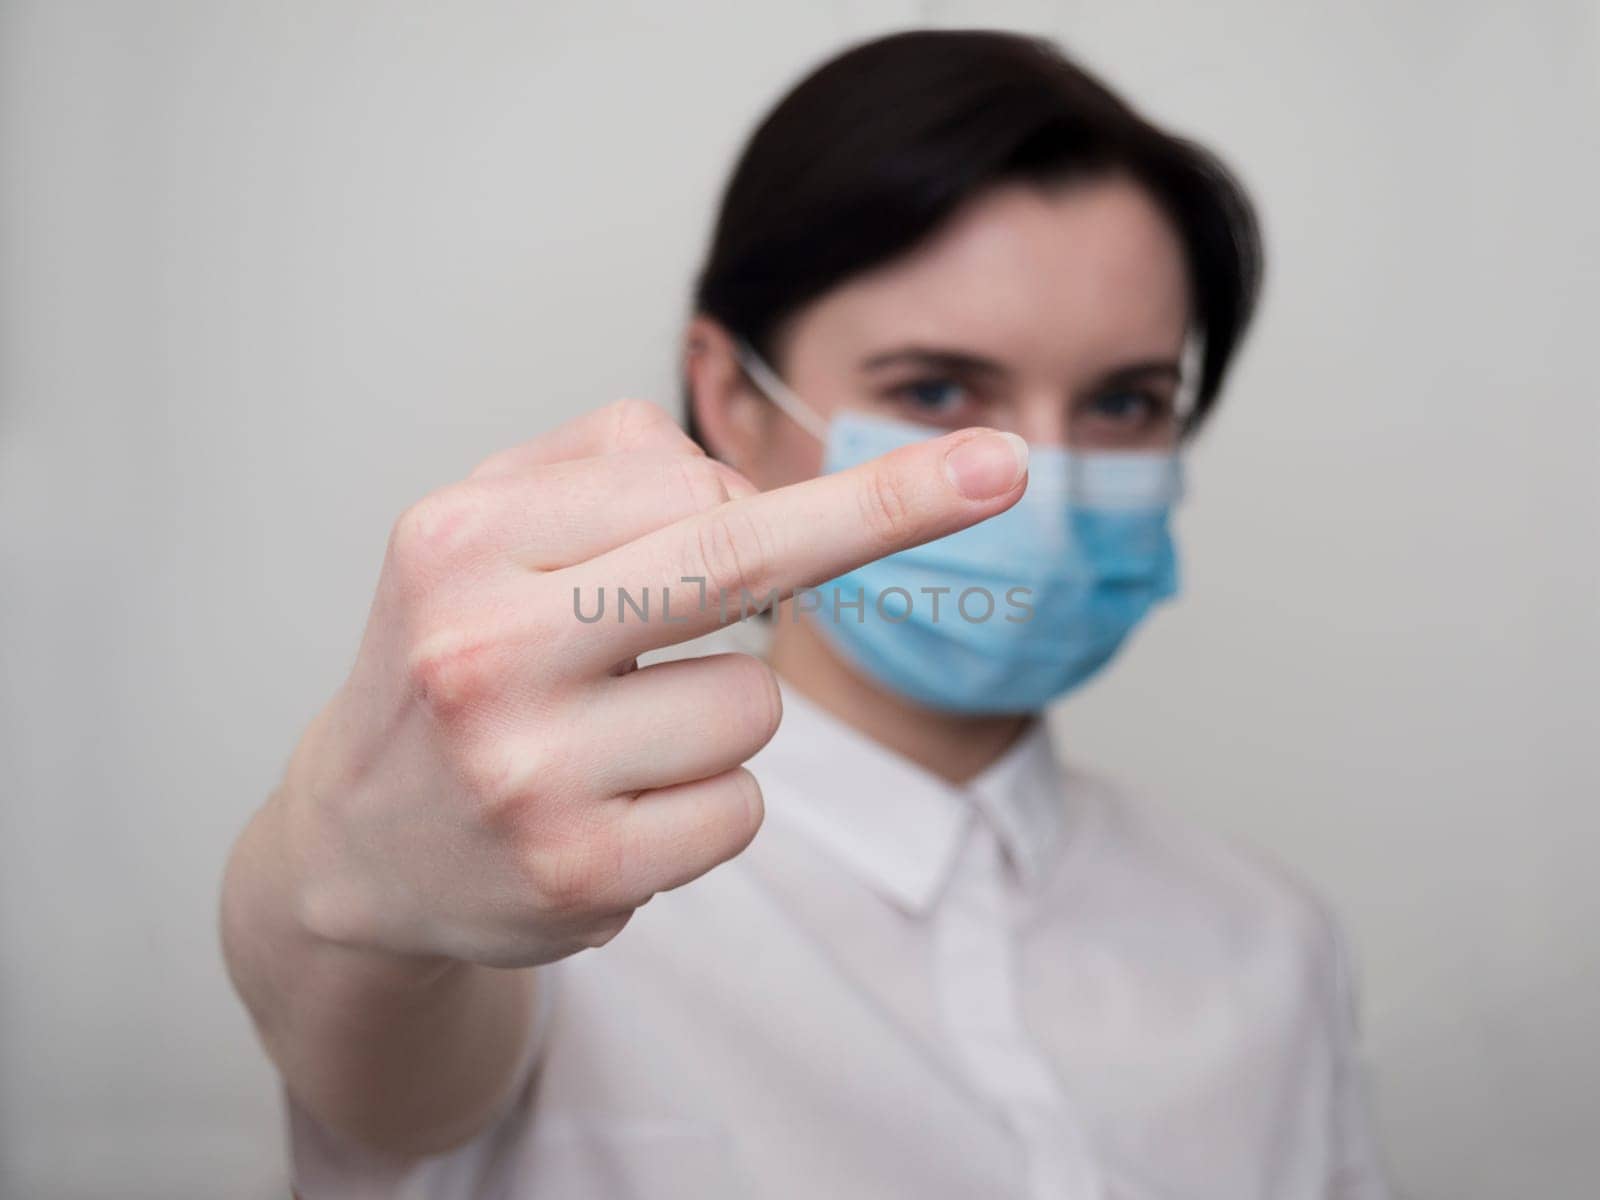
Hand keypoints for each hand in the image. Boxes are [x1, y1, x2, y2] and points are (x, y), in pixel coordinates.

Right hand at [280, 399, 1027, 967]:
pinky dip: (705, 801)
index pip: (685, 484)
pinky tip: (614, 805)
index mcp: (455, 542)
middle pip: (737, 557)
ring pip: (754, 703)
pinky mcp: (578, 874)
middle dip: (887, 507)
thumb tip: (753, 482)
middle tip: (1005, 468)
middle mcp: (481, 652)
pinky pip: (742, 808)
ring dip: (719, 710)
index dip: (796, 497)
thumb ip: (603, 461)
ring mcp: (529, 773)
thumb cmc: (451, 656)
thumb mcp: (479, 527)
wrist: (355, 842)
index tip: (962, 461)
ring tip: (612, 732)